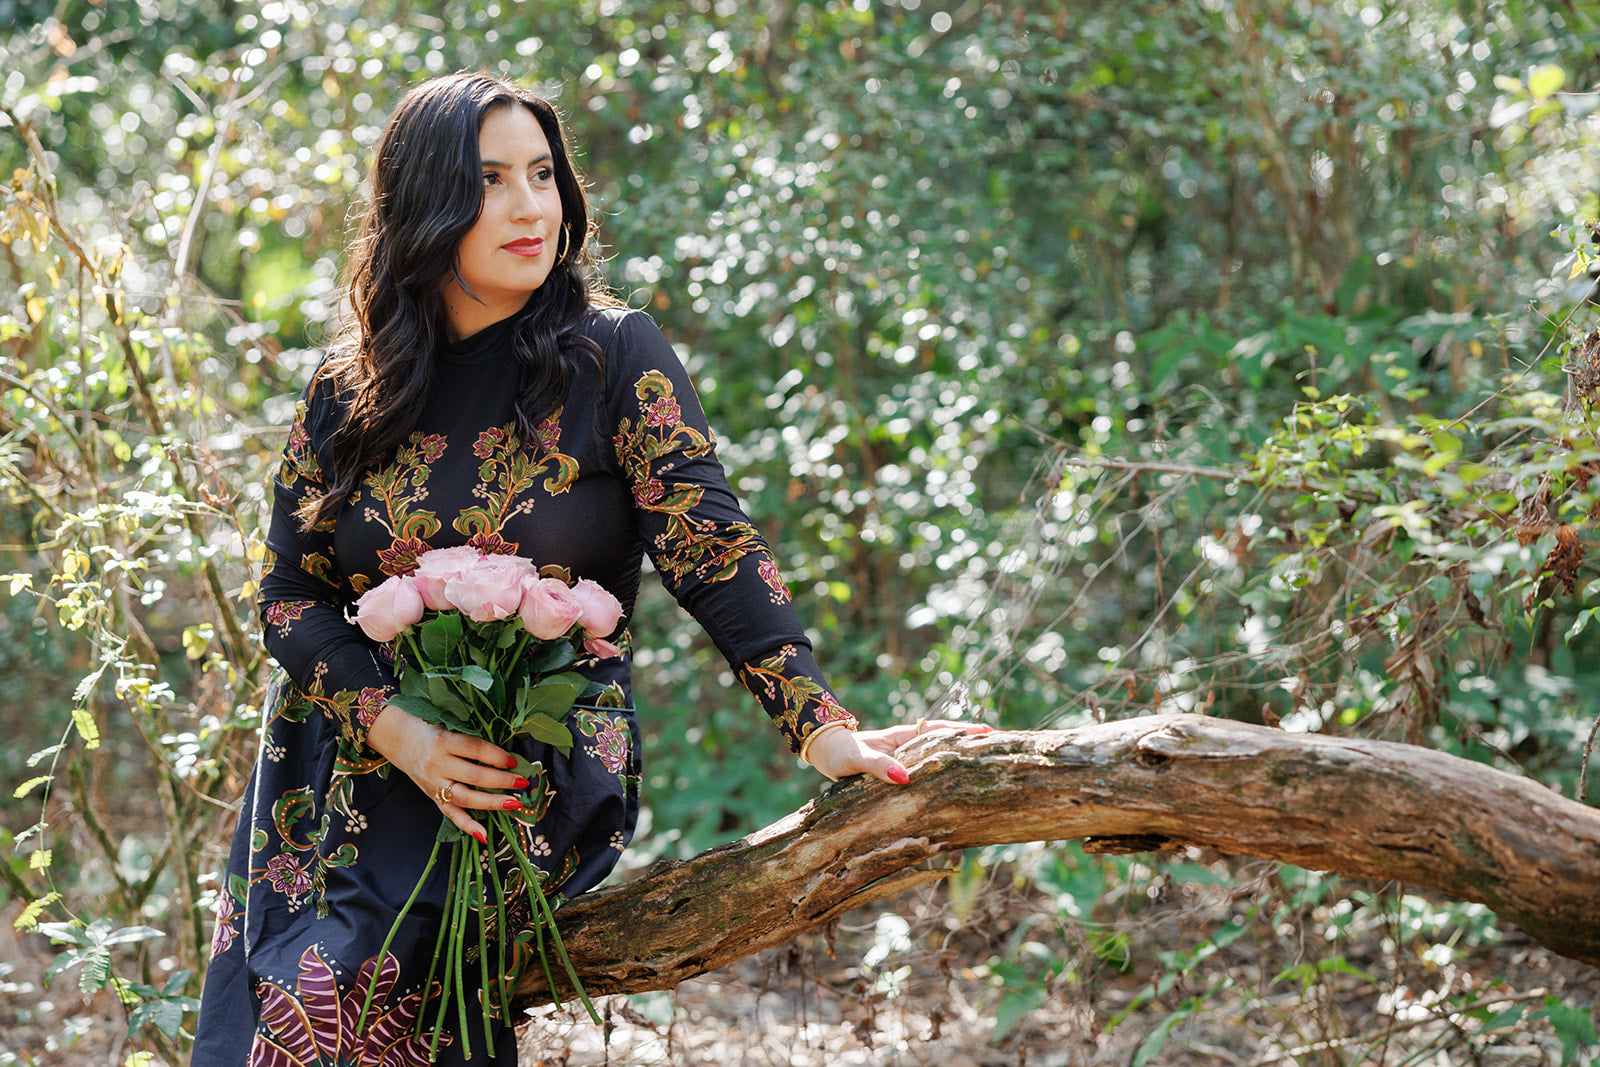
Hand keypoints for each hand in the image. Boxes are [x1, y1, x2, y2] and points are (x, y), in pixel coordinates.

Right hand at [367, 704, 527, 843]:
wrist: (399, 740)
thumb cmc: (430, 730)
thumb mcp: (448, 726)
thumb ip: (471, 739)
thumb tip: (506, 754)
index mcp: (442, 741)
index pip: (475, 749)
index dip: (497, 755)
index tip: (514, 761)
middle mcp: (436, 764)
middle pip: (474, 775)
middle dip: (502, 780)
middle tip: (523, 782)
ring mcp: (433, 783)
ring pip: (465, 797)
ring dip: (492, 802)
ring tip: (514, 803)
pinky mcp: (432, 797)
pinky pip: (451, 815)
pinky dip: (468, 826)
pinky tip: (484, 835)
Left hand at [805, 719, 993, 784]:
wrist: (826, 754)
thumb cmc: (841, 754)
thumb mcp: (858, 760)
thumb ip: (878, 767)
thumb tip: (904, 778)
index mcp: (903, 737)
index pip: (940, 731)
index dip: (964, 732)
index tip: (991, 733)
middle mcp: (908, 746)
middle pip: (947, 742)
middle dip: (972, 745)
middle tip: (1001, 749)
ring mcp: (906, 759)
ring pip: (939, 757)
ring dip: (961, 759)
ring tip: (988, 768)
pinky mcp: (900, 773)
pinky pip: (928, 771)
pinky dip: (944, 775)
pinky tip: (955, 786)